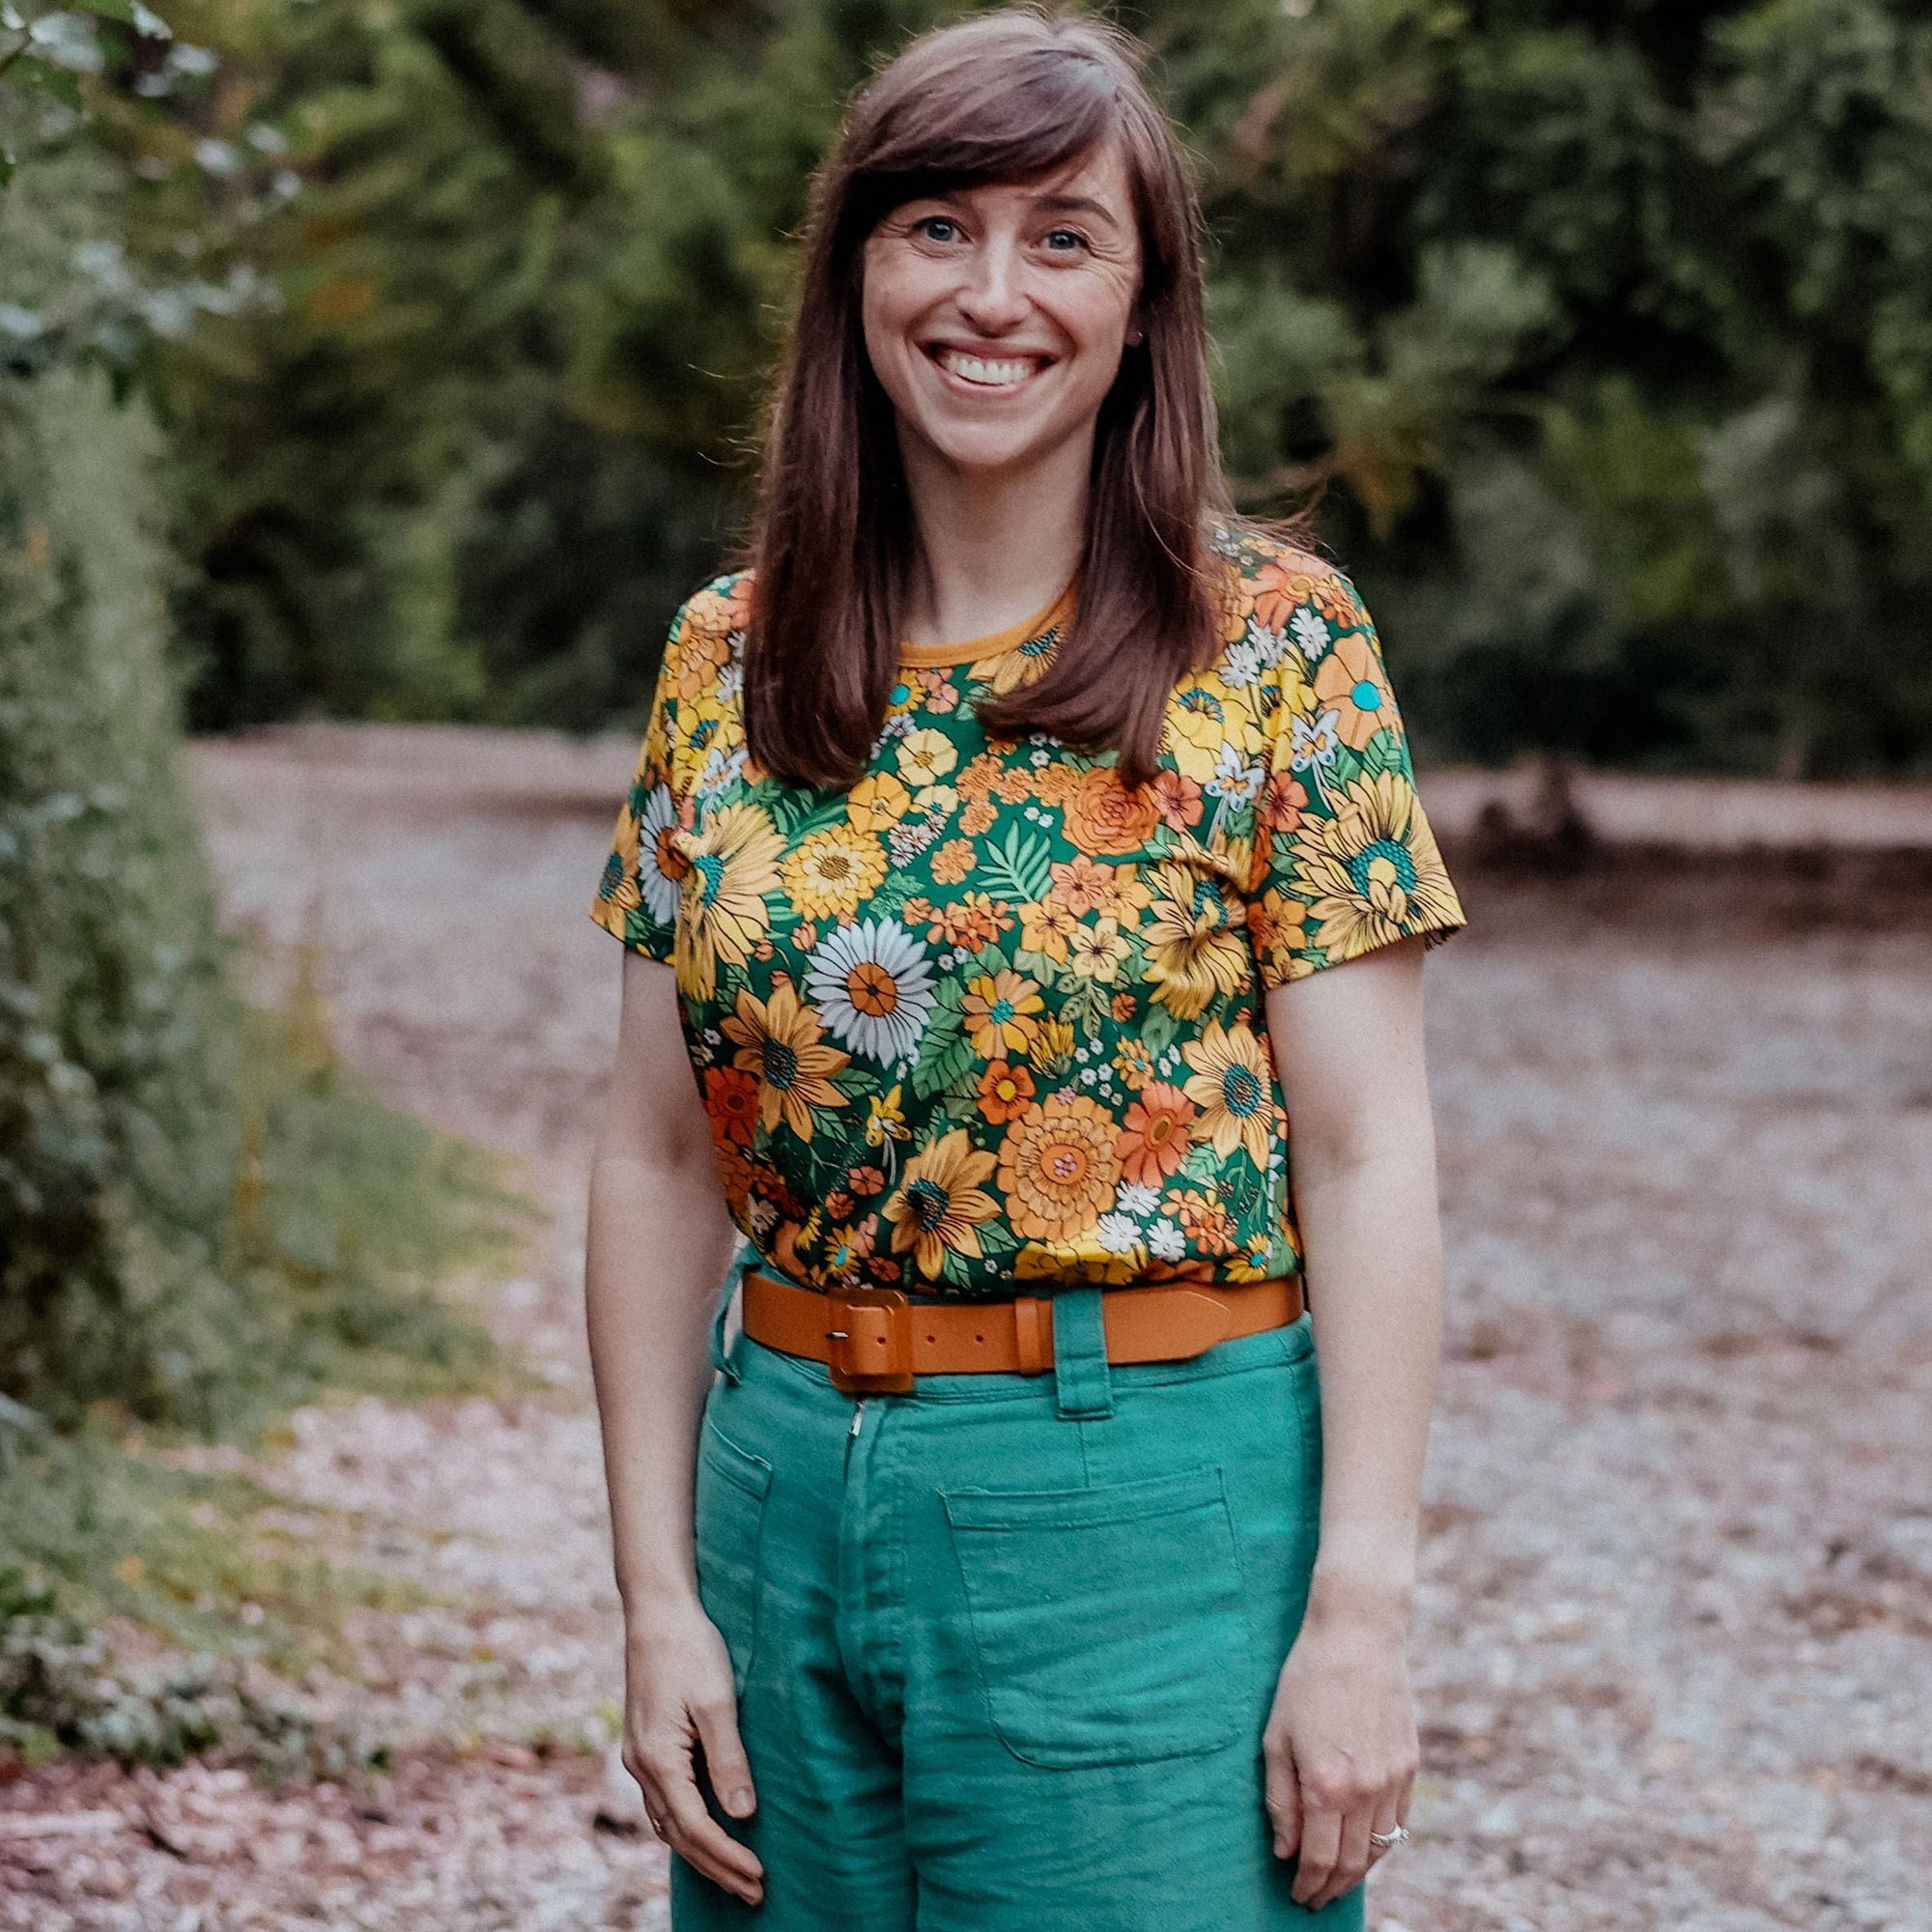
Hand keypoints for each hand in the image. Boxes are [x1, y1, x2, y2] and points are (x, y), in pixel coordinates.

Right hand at [621, 1600, 763, 1905]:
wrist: (656, 1612)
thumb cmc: (691, 1649)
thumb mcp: (717, 1702)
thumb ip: (729, 1759)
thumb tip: (742, 1814)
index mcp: (657, 1759)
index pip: (695, 1827)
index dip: (727, 1856)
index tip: (759, 1875)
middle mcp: (640, 1767)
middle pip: (679, 1835)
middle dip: (716, 1867)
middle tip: (754, 1892)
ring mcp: (638, 1758)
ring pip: (667, 1824)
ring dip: (700, 1853)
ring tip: (735, 1874)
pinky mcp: (644, 1746)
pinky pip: (662, 1803)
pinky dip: (685, 1828)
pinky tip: (705, 1833)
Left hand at [1262, 1593, 1418, 1909]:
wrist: (1359, 1634)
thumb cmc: (1307, 1680)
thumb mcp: (1276, 1736)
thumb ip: (1279, 1799)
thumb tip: (1284, 1850)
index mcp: (1326, 1785)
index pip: (1319, 1860)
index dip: (1306, 1885)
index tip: (1296, 1896)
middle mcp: (1365, 1791)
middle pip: (1352, 1864)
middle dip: (1331, 1889)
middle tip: (1314, 1899)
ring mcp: (1393, 1780)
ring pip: (1381, 1849)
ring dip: (1358, 1873)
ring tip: (1337, 1881)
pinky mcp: (1410, 1766)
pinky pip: (1399, 1823)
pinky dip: (1382, 1844)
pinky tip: (1365, 1846)